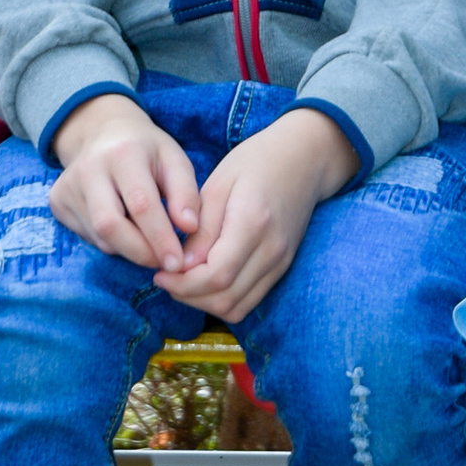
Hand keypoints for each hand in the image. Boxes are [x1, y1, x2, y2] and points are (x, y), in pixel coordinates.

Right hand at [50, 95, 201, 275]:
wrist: (102, 132)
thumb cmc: (146, 150)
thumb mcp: (174, 160)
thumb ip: (186, 193)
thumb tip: (189, 228)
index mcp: (123, 154)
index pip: (141, 204)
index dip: (160, 238)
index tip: (178, 262)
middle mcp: (88, 169)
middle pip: (110, 225)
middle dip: (140, 252)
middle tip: (164, 262)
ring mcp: (67, 187)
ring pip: (99, 236)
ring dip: (129, 249)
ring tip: (148, 240)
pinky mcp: (57, 202)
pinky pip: (89, 237)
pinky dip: (112, 243)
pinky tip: (125, 228)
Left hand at [168, 107, 359, 322]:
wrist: (305, 159)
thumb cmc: (256, 163)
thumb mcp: (218, 185)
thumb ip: (201, 229)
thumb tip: (182, 266)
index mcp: (253, 223)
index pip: (216, 275)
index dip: (183, 284)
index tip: (160, 274)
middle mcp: (272, 250)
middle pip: (225, 298)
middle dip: (188, 296)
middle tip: (166, 279)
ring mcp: (281, 262)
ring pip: (237, 307)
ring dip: (204, 303)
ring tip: (183, 282)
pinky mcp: (282, 267)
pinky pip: (249, 301)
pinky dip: (223, 300)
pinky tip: (206, 282)